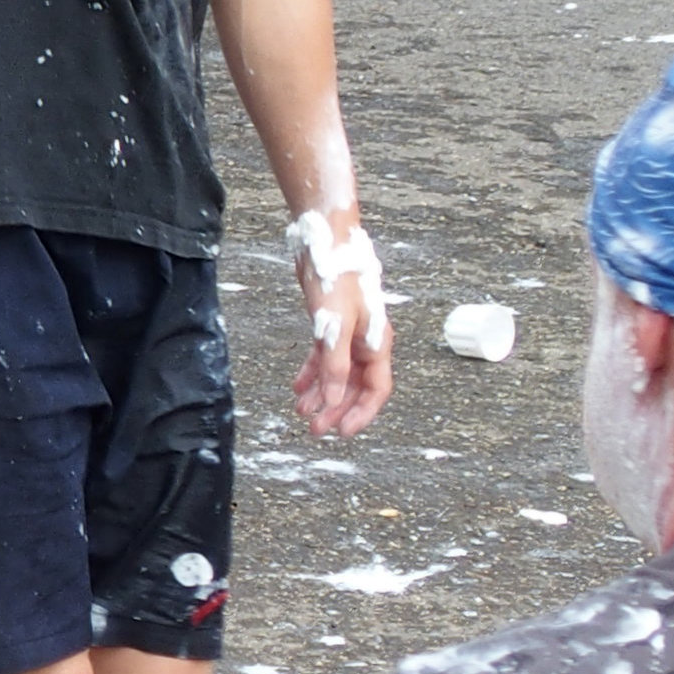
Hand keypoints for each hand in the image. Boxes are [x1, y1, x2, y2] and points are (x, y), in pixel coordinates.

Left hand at [293, 267, 393, 438]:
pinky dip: (312, 373)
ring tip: (301, 412)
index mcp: (376, 343)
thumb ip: (334, 365)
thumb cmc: (336, 277)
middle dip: (336, 408)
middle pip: (354, 386)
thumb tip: (332, 401)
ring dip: (321, 394)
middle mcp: (365, 341)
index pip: (377, 389)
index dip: (362, 413)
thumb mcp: (334, 326)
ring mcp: (348, 333)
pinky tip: (297, 387)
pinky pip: (324, 356)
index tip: (342, 432)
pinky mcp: (330, 324)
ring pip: (337, 373)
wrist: (323, 241)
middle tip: (314, 429)